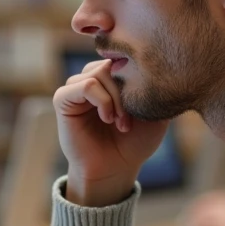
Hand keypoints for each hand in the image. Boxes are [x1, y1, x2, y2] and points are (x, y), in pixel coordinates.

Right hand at [54, 59, 169, 206]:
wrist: (115, 168)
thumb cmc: (135, 142)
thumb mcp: (156, 111)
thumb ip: (158, 86)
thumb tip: (160, 64)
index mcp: (113, 75)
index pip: (126, 57)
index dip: (138, 77)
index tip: (147, 104)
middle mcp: (94, 76)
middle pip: (113, 63)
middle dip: (127, 91)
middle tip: (131, 119)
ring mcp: (77, 85)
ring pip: (100, 72)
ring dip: (117, 99)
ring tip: (121, 123)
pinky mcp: (63, 98)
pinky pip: (85, 85)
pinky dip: (102, 101)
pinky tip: (107, 119)